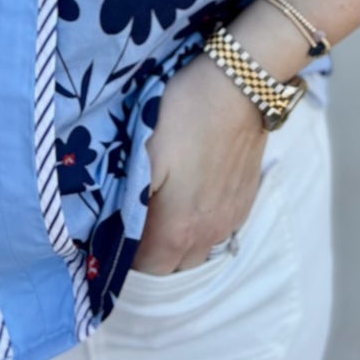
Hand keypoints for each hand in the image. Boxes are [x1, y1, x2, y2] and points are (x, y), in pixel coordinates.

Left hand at [128, 48, 268, 274]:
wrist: (240, 87)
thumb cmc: (184, 116)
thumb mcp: (142, 154)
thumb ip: (130, 203)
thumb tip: (117, 234)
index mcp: (178, 229)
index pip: (147, 271)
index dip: (127, 258)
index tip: (114, 234)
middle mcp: (208, 235)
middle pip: (174, 268)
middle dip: (152, 254)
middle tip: (134, 222)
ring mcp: (231, 219)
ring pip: (199, 251)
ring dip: (178, 242)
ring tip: (162, 211)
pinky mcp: (245, 201)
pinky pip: (219, 232)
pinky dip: (201, 227)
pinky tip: (191, 199)